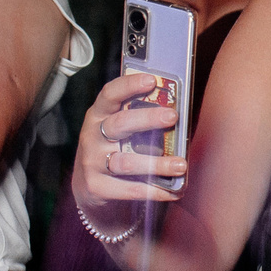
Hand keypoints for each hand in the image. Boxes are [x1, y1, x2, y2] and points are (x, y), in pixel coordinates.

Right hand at [72, 71, 185, 212]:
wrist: (89, 188)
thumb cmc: (115, 150)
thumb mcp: (120, 132)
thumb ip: (139, 120)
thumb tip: (176, 112)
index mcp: (99, 115)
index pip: (110, 94)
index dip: (129, 85)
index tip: (151, 79)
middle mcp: (92, 136)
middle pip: (120, 124)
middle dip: (147, 119)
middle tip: (172, 117)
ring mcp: (92, 162)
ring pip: (126, 162)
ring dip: (156, 164)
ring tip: (180, 165)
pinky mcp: (95, 187)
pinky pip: (127, 190)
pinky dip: (152, 191)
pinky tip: (171, 191)